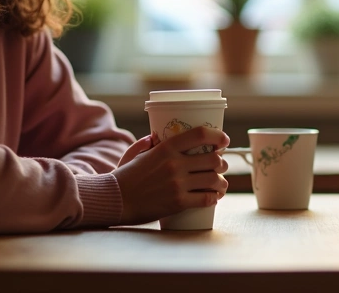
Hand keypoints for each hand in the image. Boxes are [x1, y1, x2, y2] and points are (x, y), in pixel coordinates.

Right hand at [112, 127, 229, 225]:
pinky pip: (206, 199)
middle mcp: (175, 164)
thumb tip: (157, 135)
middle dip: (222, 163)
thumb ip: (147, 143)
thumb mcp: (135, 153)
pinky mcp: (178, 202)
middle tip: (221, 166)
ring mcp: (177, 184)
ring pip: (214, 180)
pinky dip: (214, 198)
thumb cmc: (124, 175)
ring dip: (221, 182)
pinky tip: (214, 197)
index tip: (224, 140)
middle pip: (213, 160)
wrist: (115, 200)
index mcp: (166, 148)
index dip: (217, 136)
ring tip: (220, 184)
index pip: (200, 135)